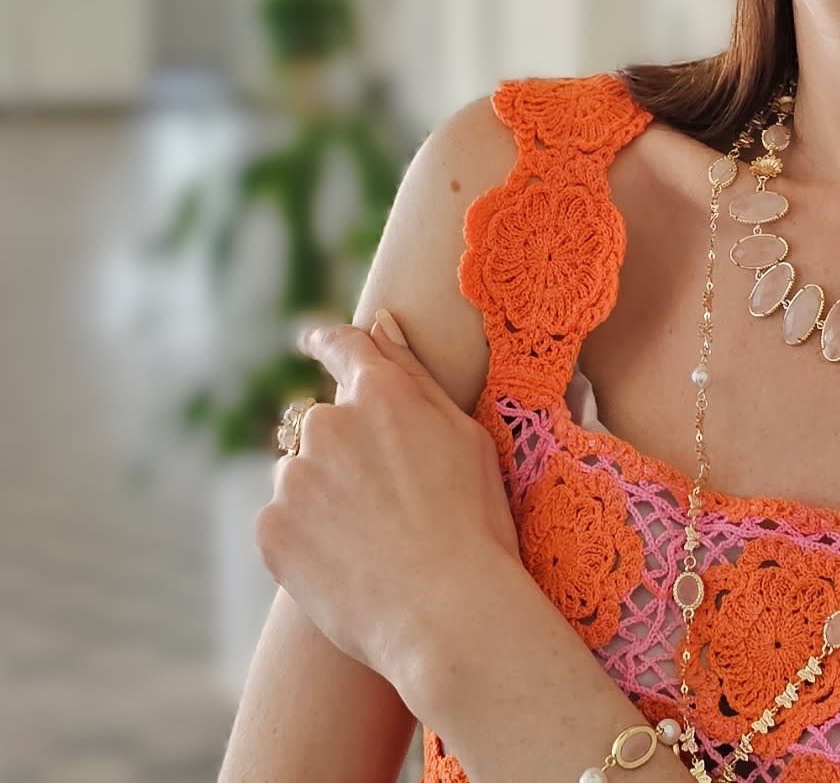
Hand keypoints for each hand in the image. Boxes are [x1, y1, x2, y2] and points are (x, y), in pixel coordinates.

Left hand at [255, 310, 519, 684]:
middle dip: (343, 448)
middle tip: (386, 498)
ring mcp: (295, 478)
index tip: (312, 340)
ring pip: (301, 473)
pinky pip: (283, 521)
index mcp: (382, 393)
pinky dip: (308, 537)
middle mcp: (329, 424)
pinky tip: (349, 563)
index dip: (327, 342)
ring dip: (324, 493)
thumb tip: (379, 321)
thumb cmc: (474, 519)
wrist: (446, 612)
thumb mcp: (464, 435)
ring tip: (373, 540)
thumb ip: (413, 373)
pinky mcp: (272, 530)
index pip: (344, 347)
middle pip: (322, 422)